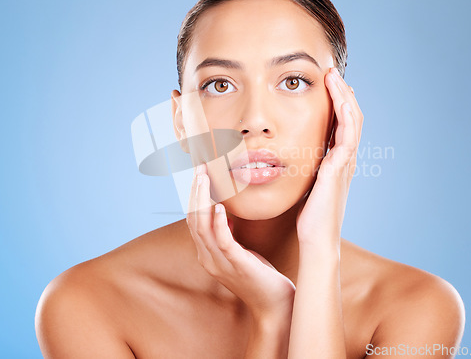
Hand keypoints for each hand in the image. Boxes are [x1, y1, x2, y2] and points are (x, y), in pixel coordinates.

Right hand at [186, 162, 295, 320]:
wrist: (274, 305)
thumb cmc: (259, 275)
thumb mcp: (240, 251)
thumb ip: (228, 234)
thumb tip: (224, 212)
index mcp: (207, 254)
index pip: (193, 220)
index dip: (193, 196)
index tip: (199, 173)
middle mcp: (208, 258)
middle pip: (193, 220)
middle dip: (195, 192)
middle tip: (199, 168)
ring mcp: (220, 263)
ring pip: (202, 227)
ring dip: (203, 200)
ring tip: (205, 178)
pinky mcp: (237, 265)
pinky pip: (223, 241)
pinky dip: (219, 223)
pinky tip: (221, 207)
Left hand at [296, 67, 362, 247]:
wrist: (316, 240)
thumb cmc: (308, 216)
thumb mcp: (306, 184)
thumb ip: (305, 168)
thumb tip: (290, 155)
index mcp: (337, 162)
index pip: (341, 125)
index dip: (337, 103)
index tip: (327, 84)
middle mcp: (345, 160)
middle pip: (350, 118)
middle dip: (342, 94)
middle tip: (332, 73)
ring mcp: (345, 163)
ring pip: (352, 122)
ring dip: (344, 97)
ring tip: (334, 76)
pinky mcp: (339, 169)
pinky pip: (347, 136)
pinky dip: (345, 115)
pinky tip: (339, 99)